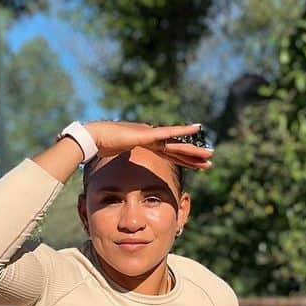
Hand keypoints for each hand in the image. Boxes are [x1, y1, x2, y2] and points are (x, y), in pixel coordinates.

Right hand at [85, 121, 212, 170]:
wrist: (94, 139)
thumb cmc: (101, 149)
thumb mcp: (118, 161)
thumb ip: (124, 165)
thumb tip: (123, 177)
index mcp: (148, 146)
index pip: (170, 154)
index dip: (184, 160)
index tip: (197, 165)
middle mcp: (153, 139)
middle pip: (178, 150)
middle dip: (194, 157)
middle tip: (210, 160)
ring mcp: (151, 135)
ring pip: (178, 144)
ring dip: (194, 149)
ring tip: (210, 154)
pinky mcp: (148, 134)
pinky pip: (169, 133)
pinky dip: (183, 131)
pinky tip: (197, 128)